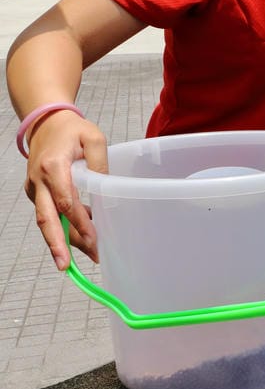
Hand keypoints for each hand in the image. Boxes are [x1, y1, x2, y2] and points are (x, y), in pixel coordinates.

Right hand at [23, 110, 106, 269]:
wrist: (45, 122)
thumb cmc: (72, 130)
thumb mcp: (94, 139)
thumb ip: (100, 164)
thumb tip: (106, 190)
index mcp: (53, 166)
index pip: (66, 200)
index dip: (79, 221)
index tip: (92, 238)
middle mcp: (39, 180)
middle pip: (47, 218)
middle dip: (57, 244)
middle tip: (66, 267)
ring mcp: (35, 188)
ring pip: (47, 220)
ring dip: (62, 241)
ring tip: (78, 262)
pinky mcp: (36, 193)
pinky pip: (48, 214)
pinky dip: (61, 228)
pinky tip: (79, 241)